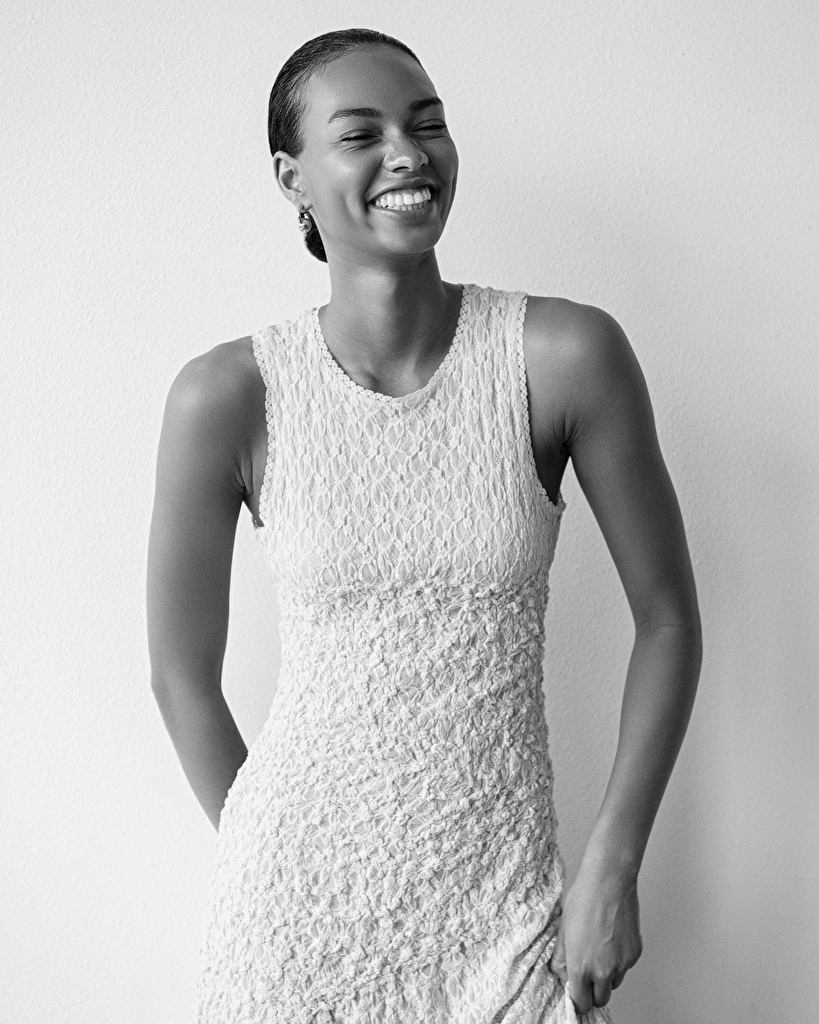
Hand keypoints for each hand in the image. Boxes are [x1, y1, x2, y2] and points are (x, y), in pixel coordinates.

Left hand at [548, 861, 642, 1013]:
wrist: (609, 882)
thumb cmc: (584, 899)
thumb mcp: (563, 929)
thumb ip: (561, 957)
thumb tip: (562, 972)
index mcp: (581, 966)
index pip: (581, 1002)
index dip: (577, 999)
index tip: (576, 991)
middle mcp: (604, 970)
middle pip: (600, 999)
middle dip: (593, 991)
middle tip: (587, 973)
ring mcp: (622, 963)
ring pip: (614, 983)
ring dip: (606, 975)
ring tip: (599, 949)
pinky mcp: (635, 953)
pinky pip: (625, 966)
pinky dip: (619, 960)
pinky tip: (611, 938)